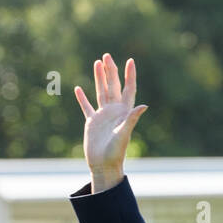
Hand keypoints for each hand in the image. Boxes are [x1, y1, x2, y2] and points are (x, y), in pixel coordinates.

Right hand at [74, 53, 147, 184]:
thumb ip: (132, 119)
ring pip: (101, 92)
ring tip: (97, 63)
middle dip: (111, 71)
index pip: (128, 90)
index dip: (129, 76)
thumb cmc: (115, 154)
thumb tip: (144, 106)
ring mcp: (102, 117)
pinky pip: (86, 107)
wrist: (104, 167)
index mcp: (124, 113)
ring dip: (99, 78)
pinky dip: (82, 98)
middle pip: (113, 87)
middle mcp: (114, 113)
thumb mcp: (124, 135)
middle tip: (107, 55)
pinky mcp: (92, 123)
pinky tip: (78, 89)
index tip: (130, 61)